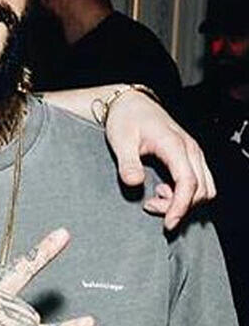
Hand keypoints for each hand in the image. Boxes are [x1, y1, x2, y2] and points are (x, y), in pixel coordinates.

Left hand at [103, 90, 215, 228]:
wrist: (132, 104)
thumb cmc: (126, 119)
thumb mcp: (120, 140)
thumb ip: (128, 162)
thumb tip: (135, 183)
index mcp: (175, 145)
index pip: (188, 182)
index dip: (180, 206)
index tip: (169, 222)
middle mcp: (190, 150)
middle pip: (200, 190)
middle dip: (178, 206)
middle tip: (149, 206)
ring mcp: (193, 154)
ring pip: (204, 188)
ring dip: (184, 201)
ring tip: (154, 198)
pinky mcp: (190, 158)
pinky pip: (199, 182)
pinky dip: (185, 193)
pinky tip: (162, 190)